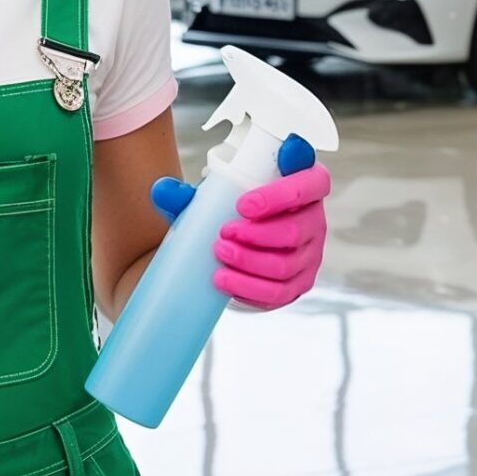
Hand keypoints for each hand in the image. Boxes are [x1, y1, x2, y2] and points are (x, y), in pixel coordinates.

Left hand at [149, 135, 328, 310]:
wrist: (238, 241)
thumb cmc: (231, 209)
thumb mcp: (212, 196)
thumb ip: (186, 193)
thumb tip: (162, 191)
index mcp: (304, 184)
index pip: (310, 184)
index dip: (281, 195)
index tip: (242, 205)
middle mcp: (314, 218)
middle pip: (295, 230)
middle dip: (256, 235)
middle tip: (223, 234)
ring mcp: (310, 253)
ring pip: (286, 263)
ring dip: (250, 262)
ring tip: (220, 254)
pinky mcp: (300, 282)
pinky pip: (280, 291)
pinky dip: (249, 288)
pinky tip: (224, 280)